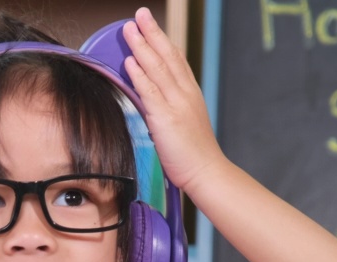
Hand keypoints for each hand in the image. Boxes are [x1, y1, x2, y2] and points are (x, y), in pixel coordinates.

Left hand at [122, 8, 223, 193]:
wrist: (206, 171)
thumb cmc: (194, 153)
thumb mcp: (184, 122)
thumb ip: (169, 107)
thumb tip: (152, 99)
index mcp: (190, 93)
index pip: (177, 60)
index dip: (163, 40)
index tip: (152, 25)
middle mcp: (185, 94)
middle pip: (168, 57)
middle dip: (152, 33)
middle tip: (140, 15)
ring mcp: (176, 105)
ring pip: (158, 69)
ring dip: (142, 47)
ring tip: (130, 29)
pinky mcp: (166, 119)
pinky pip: (150, 92)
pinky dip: (140, 75)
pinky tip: (131, 62)